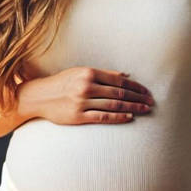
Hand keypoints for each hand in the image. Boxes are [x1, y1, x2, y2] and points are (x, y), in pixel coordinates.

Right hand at [17, 67, 153, 124]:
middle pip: (119, 92)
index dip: (135, 86)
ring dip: (132, 107)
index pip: (118, 79)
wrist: (39, 96)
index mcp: (88, 73)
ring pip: (114, 105)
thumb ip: (103, 74)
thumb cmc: (61, 83)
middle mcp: (86, 86)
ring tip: (144, 110)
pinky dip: (118, 117)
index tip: (146, 91)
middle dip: (137, 97)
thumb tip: (126, 74)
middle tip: (150, 102)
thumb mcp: (80, 73)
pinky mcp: (78, 116)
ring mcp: (82, 102)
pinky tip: (129, 117)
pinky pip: (103, 117)